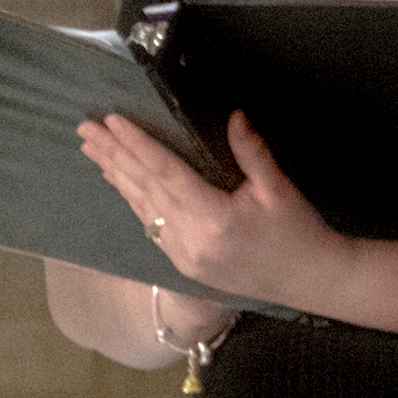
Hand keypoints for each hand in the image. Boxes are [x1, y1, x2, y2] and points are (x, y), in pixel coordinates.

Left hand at [78, 110, 346, 311]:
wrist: (311, 281)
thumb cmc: (298, 232)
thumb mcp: (278, 188)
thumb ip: (251, 151)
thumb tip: (233, 115)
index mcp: (214, 219)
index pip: (165, 173)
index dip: (137, 145)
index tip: (113, 122)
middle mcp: (191, 240)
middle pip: (144, 188)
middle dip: (113, 155)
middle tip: (86, 128)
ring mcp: (184, 256)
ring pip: (142, 208)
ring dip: (116, 176)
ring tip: (93, 150)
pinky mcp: (185, 264)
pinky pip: (152, 225)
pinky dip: (133, 199)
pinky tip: (119, 181)